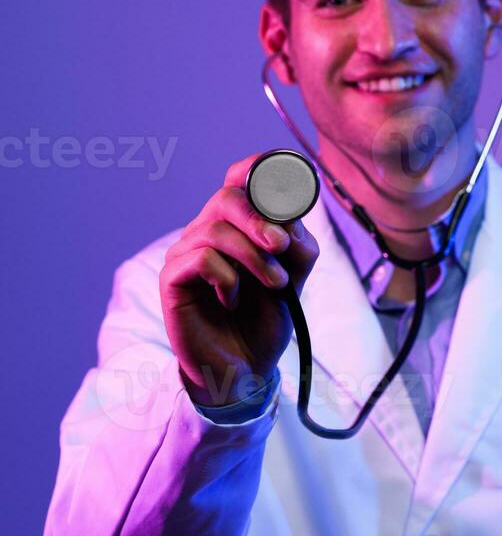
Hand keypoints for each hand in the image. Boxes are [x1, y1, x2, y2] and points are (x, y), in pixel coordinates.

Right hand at [159, 152, 319, 405]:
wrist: (245, 367)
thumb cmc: (265, 318)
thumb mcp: (293, 276)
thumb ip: (295, 244)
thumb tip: (289, 217)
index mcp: (236, 224)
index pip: (239, 179)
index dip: (259, 168)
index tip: (287, 178)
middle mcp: (207, 230)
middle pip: (227, 198)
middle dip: (260, 219)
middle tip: (280, 247)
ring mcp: (185, 252)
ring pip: (216, 229)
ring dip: (253, 256)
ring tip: (276, 284)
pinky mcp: (172, 278)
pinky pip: (201, 258)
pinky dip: (227, 279)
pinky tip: (233, 300)